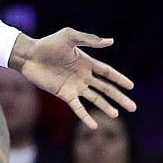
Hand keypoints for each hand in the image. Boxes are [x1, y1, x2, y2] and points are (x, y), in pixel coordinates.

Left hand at [11, 28, 135, 127]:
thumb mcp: (69, 36)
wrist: (28, 55)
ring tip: (116, 115)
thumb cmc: (48, 43)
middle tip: (133, 107)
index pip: (107, 72)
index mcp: (86, 62)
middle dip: (119, 97)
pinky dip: (85, 116)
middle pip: (105, 88)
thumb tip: (111, 41)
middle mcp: (83, 76)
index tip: (131, 86)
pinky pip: (77, 107)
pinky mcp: (64, 94)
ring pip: (95, 99)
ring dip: (106, 107)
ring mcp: (74, 86)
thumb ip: (89, 40)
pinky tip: (94, 126)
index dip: (119, 79)